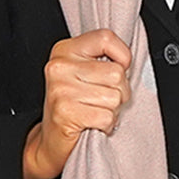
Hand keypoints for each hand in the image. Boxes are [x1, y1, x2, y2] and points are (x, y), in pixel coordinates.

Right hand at [22, 28, 131, 178]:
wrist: (51, 141)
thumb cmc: (74, 106)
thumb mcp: (85, 73)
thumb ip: (103, 61)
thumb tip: (128, 63)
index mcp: (65, 50)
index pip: (106, 38)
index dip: (122, 56)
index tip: (118, 70)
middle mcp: (60, 66)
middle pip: (117, 72)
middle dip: (119, 92)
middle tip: (102, 100)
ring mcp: (61, 89)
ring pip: (114, 97)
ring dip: (112, 111)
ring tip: (94, 112)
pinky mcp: (65, 112)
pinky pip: (106, 116)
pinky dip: (106, 125)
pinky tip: (92, 124)